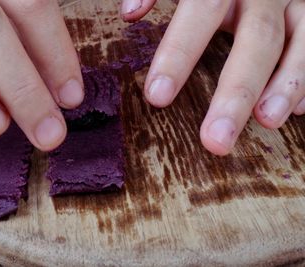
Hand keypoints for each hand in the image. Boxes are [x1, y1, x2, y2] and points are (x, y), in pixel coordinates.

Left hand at [121, 0, 304, 154]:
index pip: (199, 16)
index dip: (177, 55)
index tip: (157, 97)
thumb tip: (129, 14)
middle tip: (215, 141)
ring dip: (286, 86)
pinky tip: (298, 109)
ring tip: (267, 122)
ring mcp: (295, 1)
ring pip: (299, 44)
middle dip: (236, 93)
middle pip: (257, 41)